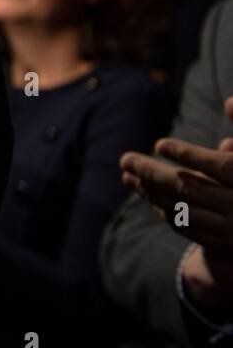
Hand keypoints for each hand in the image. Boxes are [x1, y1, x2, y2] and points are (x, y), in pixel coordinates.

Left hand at [120, 95, 232, 305]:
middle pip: (191, 189)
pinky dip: (166, 212)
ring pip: (185, 211)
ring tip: (129, 176)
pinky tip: (149, 198)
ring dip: (151, 193)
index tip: (160, 143)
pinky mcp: (225, 245)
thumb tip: (228, 102)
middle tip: (125, 159)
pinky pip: (189, 229)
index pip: (221, 167)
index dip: (189, 154)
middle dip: (153, 173)